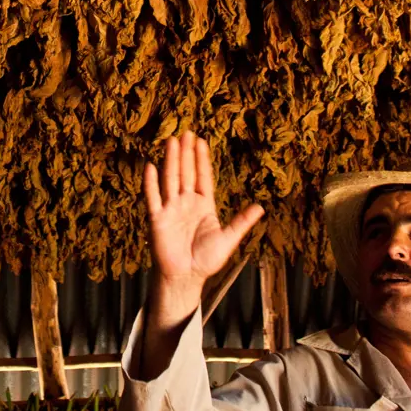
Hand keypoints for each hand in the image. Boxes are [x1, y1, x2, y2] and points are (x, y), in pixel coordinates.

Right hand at [136, 132, 263, 378]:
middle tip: (186, 132)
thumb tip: (260, 207)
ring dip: (170, 161)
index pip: (202, 177)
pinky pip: (153, 199)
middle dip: (186, 153)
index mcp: (203, 205)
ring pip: (170, 180)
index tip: (200, 140)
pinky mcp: (157, 220)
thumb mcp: (228, 239)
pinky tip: (150, 167)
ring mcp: (170, 210)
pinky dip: (151, 183)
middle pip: (185, 173)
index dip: (201, 159)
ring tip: (171, 141)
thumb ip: (241, 222)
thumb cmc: (206, 260)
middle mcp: (186, 203)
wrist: (186, 278)